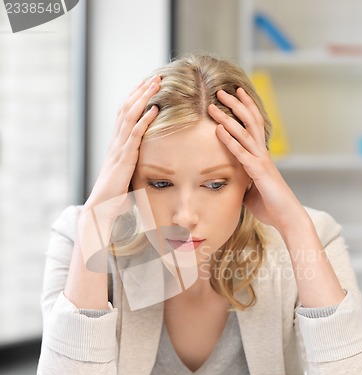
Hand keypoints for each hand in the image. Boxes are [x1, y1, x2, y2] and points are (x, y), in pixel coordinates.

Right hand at [83, 75, 159, 223]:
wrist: (102, 207)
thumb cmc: (115, 196)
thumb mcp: (127, 176)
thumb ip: (135, 167)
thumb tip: (150, 170)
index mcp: (117, 144)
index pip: (125, 114)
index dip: (136, 98)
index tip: (147, 86)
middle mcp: (116, 142)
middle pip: (127, 108)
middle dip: (141, 91)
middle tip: (154, 77)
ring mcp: (119, 148)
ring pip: (130, 116)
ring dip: (143, 98)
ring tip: (155, 84)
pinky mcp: (124, 158)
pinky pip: (135, 134)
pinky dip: (144, 120)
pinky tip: (154, 109)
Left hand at [208, 88, 306, 233]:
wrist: (287, 217)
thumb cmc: (270, 205)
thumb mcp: (251, 190)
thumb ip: (242, 179)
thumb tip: (232, 179)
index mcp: (261, 156)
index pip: (253, 126)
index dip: (245, 108)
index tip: (234, 95)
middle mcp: (262, 153)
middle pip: (250, 121)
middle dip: (236, 104)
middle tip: (221, 90)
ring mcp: (261, 161)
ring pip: (244, 132)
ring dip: (228, 117)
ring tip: (214, 105)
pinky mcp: (259, 172)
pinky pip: (241, 153)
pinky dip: (229, 140)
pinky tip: (218, 130)